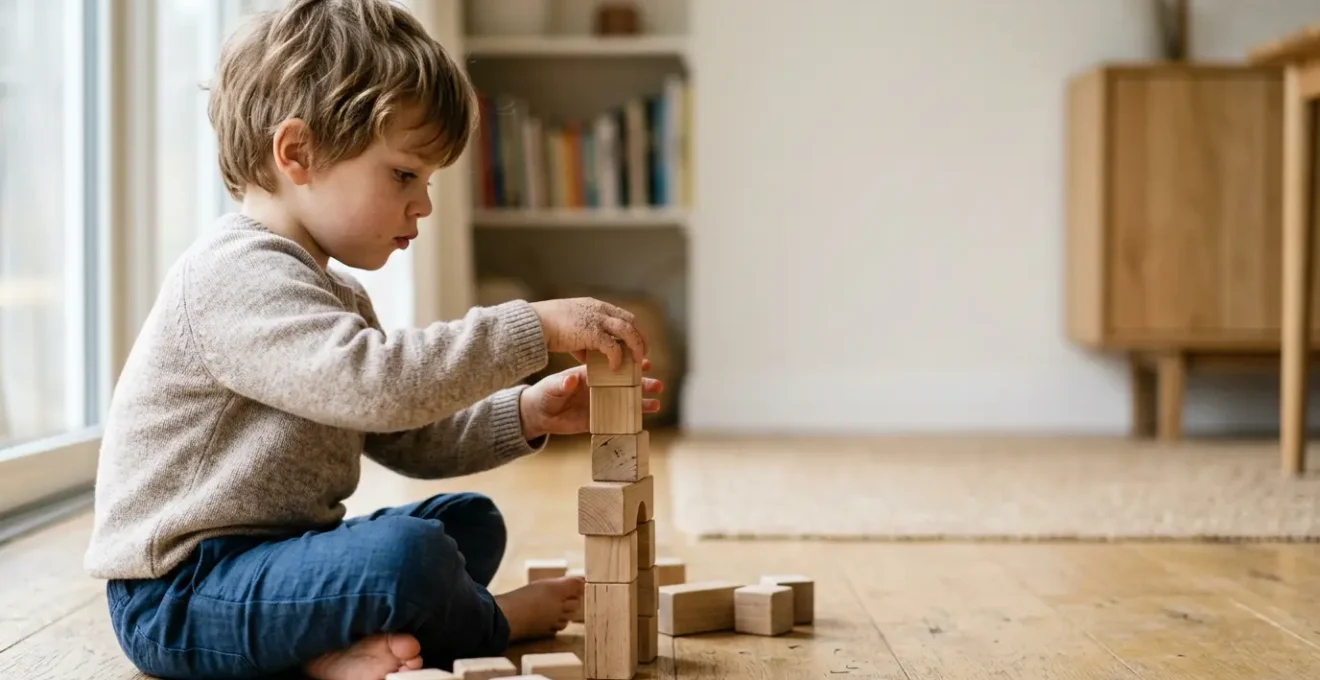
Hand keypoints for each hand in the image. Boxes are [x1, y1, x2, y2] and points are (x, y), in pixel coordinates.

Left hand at [518, 359, 662, 439]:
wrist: (539, 414)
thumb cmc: (545, 395)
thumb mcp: (552, 387)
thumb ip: (562, 384)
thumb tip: (571, 380)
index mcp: (590, 374)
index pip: (613, 367)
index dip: (629, 365)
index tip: (644, 362)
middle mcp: (599, 388)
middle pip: (625, 384)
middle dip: (642, 384)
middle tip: (658, 384)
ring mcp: (599, 403)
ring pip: (625, 401)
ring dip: (641, 402)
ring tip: (657, 403)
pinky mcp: (597, 419)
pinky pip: (618, 419)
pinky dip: (631, 420)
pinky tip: (644, 421)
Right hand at [529, 298, 646, 369]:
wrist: (535, 324)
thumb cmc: (547, 326)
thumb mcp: (569, 329)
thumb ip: (582, 340)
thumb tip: (587, 356)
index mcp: (595, 306)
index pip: (622, 314)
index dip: (631, 329)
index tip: (635, 342)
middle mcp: (600, 310)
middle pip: (630, 321)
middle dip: (638, 337)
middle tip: (642, 353)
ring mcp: (597, 320)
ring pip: (628, 331)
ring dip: (635, 346)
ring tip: (636, 361)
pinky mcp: (592, 333)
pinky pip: (613, 347)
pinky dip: (616, 357)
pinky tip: (615, 367)